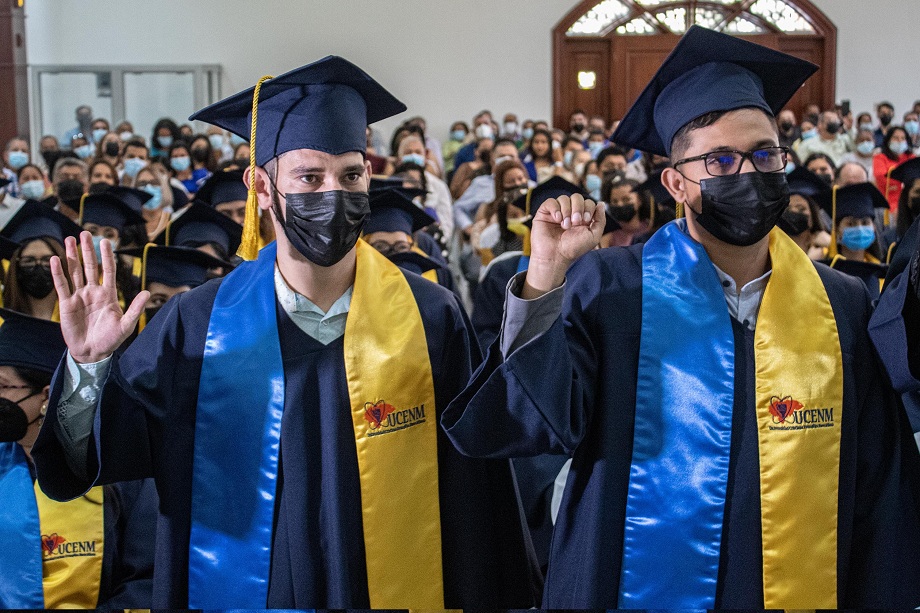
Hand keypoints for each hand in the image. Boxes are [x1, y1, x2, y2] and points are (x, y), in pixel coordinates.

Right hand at [50, 232, 148, 363]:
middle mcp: (93, 292)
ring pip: (74, 272)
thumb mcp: (126, 325)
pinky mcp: (67, 304)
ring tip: (69, 239)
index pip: (107, 270)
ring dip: (71, 256)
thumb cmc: (111, 340)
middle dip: (87, 250)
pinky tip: (55, 259)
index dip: (106, 256)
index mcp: (108, 294)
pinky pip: (62, 285)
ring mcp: (79, 296)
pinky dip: (58, 272)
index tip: (105, 241)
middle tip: (85, 233)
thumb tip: (146, 293)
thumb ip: (135, 309)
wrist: (92, 353)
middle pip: (89, 266)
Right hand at [522, 194, 604, 298]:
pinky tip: (557, 219)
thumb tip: (601, 203)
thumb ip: (600, 220)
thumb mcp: (593, 236)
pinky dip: (555, 208)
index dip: (588, 208)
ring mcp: (556, 212)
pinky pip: (551, 202)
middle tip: (575, 222)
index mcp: (581, 217)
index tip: (585, 221)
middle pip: (576, 197)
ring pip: (564, 198)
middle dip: (578, 208)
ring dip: (567, 211)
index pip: (588, 202)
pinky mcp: (544, 213)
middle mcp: (569, 212)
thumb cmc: (574, 249)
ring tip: (565, 225)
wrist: (555, 257)